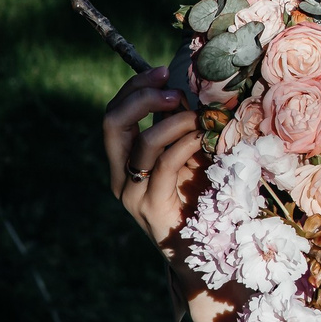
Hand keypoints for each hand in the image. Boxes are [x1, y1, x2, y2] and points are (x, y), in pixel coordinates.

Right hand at [103, 67, 207, 260]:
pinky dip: (184, 144)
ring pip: (140, 142)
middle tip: (175, 92)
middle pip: (113, 122)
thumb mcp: (193, 153)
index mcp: (125, 159)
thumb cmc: (204, 196)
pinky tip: (202, 138)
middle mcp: (121, 175)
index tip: (164, 72)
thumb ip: (185, 127)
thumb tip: (194, 89)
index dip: (136, 87)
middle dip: (142, 97)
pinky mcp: (151, 207)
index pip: (116, 113)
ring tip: (200, 118)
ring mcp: (132, 192)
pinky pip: (163, 164)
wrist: (208, 249)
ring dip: (174, 122)